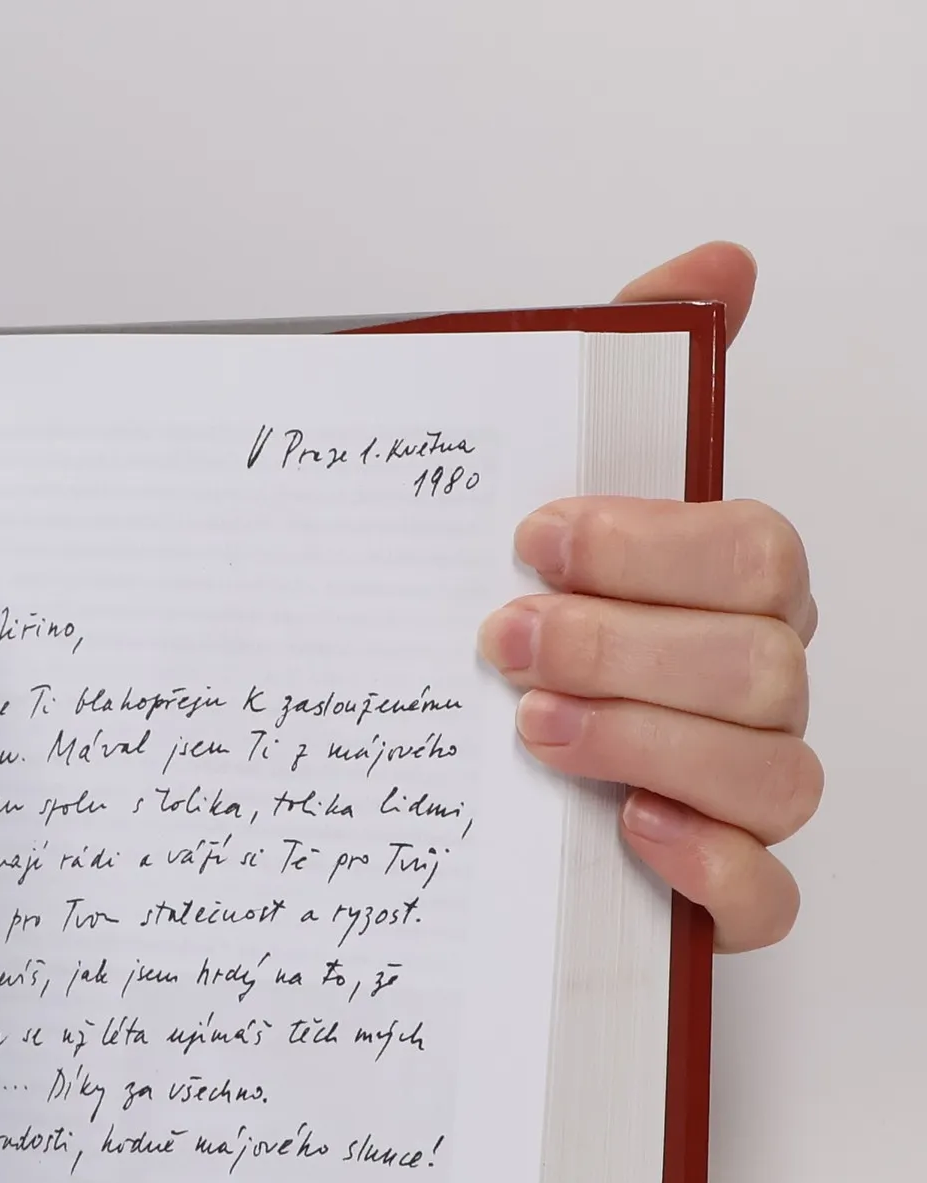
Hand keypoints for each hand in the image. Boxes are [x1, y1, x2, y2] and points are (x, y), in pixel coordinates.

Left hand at [478, 242, 819, 950]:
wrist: (425, 778)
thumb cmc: (503, 632)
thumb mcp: (526, 507)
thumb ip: (617, 388)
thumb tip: (719, 267)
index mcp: (722, 595)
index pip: (753, 550)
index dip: (652, 542)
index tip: (533, 539)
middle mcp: (749, 693)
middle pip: (761, 661)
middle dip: (626, 646)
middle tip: (504, 640)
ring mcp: (741, 794)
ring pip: (774, 773)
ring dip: (646, 742)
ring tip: (529, 730)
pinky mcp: (716, 894)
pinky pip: (766, 898)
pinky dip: (709, 867)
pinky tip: (628, 828)